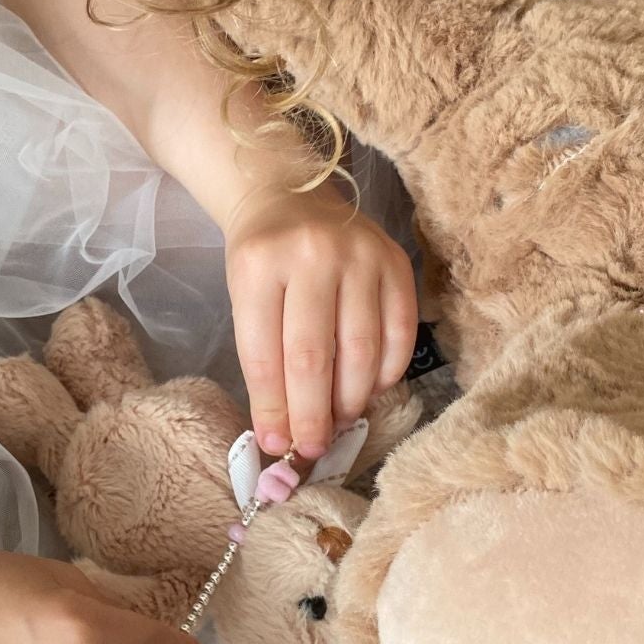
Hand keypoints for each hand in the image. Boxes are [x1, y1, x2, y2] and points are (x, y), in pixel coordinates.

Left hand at [224, 182, 416, 458]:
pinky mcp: (397, 261)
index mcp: (258, 265)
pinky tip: (370, 390)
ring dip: (351, 399)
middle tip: (312, 447)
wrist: (291, 196)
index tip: (276, 445)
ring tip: (339, 422)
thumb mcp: (244, 299)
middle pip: (314, 356)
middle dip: (313, 414)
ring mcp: (360, 255)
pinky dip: (386, 371)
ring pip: (361, 349)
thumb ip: (263, 362)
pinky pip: (399, 331)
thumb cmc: (262, 260)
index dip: (272, 407)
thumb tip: (282, 434)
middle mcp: (312, 254)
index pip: (265, 353)